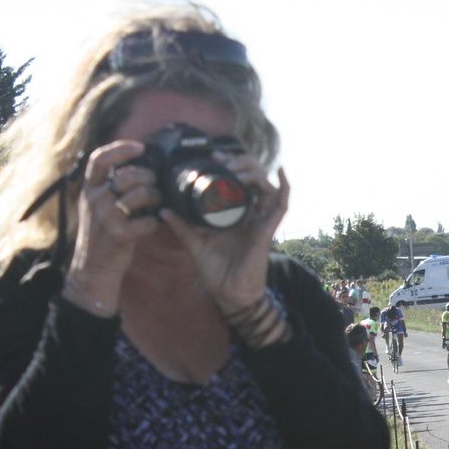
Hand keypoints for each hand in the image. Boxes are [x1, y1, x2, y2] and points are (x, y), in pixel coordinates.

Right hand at [64, 140, 159, 311]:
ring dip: (156, 198)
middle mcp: (95, 200)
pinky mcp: (119, 235)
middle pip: (129, 175)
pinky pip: (148, 220)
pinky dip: (155, 223)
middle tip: (155, 186)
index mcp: (89, 190)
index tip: (140, 147)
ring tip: (156, 204)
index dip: (121, 148)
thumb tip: (135, 167)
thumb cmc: (101, 235)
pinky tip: (152, 225)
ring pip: (142, 194)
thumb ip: (108, 187)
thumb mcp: (96, 206)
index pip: (99, 158)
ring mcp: (106, 217)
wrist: (92, 268)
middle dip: (149, 177)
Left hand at [162, 158, 290, 313]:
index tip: (214, 155)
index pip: (236, 181)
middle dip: (241, 163)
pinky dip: (285, 187)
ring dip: (254, 172)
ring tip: (237, 168)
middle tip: (223, 160)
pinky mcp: (267, 230)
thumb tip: (163, 209)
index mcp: (232, 214)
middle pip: (253, 177)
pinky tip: (282, 172)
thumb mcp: (194, 243)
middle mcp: (248, 213)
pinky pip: (281, 205)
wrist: (228, 293)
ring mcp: (259, 220)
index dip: (229, 164)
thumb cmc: (216, 270)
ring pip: (266, 185)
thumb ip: (182, 226)